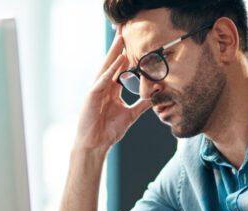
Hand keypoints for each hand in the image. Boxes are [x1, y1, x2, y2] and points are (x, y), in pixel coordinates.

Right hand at [74, 26, 150, 150]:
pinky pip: (102, 80)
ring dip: (114, 52)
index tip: (133, 41)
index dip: (126, 54)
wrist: (95, 144)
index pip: (119, 68)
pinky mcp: (92, 96)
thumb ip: (142, 105)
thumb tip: (156, 97)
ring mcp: (96, 90)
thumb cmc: (108, 130)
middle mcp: (103, 87)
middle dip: (118, 46)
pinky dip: (111, 69)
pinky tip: (119, 59)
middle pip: (111, 63)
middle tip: (124, 29)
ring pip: (106, 67)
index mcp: (111, 90)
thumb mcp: (130, 115)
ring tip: (121, 38)